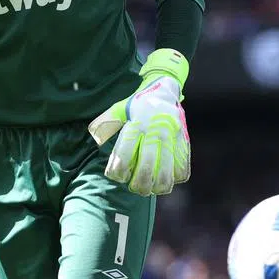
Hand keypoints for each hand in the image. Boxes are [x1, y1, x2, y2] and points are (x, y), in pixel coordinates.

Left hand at [88, 49, 191, 195]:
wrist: (164, 89)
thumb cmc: (137, 104)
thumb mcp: (118, 108)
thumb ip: (105, 122)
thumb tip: (94, 135)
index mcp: (136, 124)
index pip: (124, 154)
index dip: (118, 170)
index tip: (117, 175)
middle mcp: (154, 131)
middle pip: (146, 168)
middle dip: (138, 185)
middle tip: (135, 188)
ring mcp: (171, 137)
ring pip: (167, 173)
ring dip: (158, 187)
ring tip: (152, 189)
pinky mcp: (183, 141)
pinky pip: (183, 168)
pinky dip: (176, 178)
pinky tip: (168, 179)